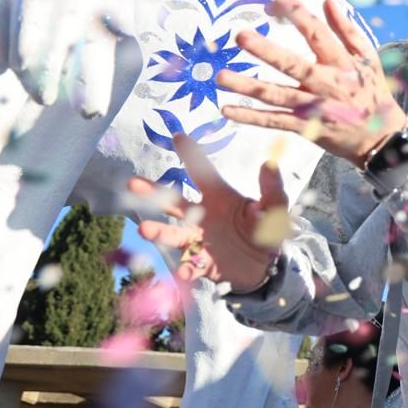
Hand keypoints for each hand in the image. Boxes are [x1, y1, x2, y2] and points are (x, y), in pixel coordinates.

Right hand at [131, 134, 288, 293]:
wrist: (268, 266)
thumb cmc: (268, 229)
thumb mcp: (275, 209)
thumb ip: (272, 190)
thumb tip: (269, 164)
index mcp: (219, 196)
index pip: (202, 172)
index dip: (191, 155)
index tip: (178, 136)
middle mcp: (202, 215)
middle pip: (174, 202)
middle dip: (153, 193)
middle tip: (132, 184)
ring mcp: (199, 239)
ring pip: (174, 233)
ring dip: (159, 231)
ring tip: (144, 229)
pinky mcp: (202, 263)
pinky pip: (190, 265)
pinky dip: (186, 268)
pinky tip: (183, 271)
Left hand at [216, 0, 405, 167]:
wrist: (381, 137)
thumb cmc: (371, 91)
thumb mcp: (367, 57)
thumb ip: (346, 29)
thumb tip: (328, 0)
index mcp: (341, 64)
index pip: (317, 35)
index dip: (299, 15)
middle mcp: (326, 84)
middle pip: (293, 65)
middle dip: (266, 51)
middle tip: (241, 36)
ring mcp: (313, 108)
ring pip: (277, 95)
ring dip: (248, 87)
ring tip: (221, 76)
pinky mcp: (305, 128)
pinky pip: (274, 122)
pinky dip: (251, 117)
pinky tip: (227, 109)